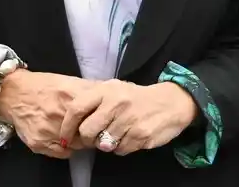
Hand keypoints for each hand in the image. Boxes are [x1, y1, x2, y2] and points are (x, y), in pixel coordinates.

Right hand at [0, 69, 93, 158]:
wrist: (13, 93)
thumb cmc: (43, 86)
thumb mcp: (68, 81)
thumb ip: (88, 90)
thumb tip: (108, 96)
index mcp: (71, 97)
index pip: (96, 118)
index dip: (100, 121)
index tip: (100, 121)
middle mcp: (60, 115)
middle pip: (88, 133)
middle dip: (90, 132)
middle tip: (89, 129)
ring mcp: (48, 131)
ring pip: (76, 145)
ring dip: (79, 141)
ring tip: (75, 132)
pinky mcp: (38, 143)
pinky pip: (63, 153)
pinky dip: (67, 148)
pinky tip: (64, 138)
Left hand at [68, 80, 198, 155]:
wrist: (172, 101)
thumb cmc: (137, 98)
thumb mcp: (115, 90)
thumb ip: (94, 102)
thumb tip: (70, 124)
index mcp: (107, 89)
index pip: (76, 109)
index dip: (67, 127)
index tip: (66, 138)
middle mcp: (117, 102)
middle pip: (87, 131)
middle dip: (88, 139)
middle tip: (95, 137)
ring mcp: (129, 119)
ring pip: (103, 144)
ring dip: (107, 143)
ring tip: (118, 133)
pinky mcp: (140, 134)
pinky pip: (120, 150)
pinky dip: (122, 147)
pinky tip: (131, 136)